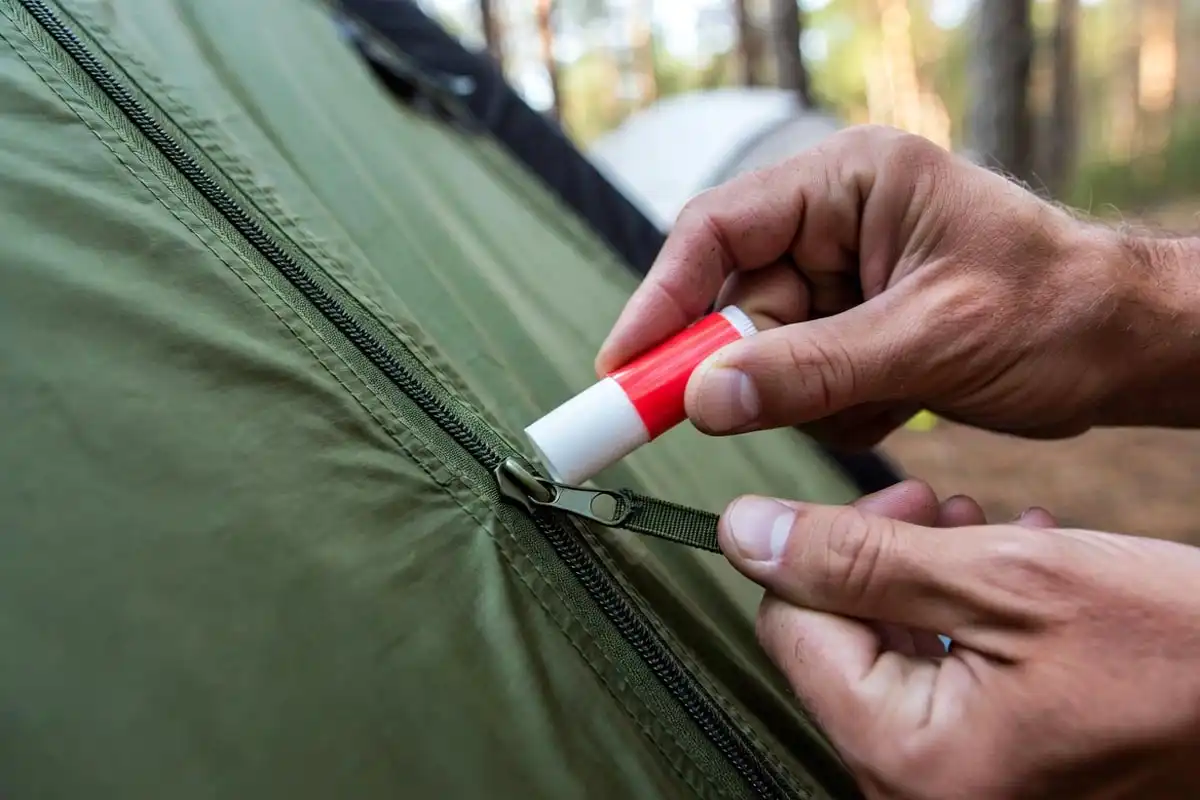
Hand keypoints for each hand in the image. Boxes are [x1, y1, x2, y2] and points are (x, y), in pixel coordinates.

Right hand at [596, 125, 1199, 446]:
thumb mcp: (932, 340)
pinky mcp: (854, 328)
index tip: (621, 371)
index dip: (660, 301)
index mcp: (849, 182)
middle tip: (746, 416)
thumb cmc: (1058, 313)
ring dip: (811, 397)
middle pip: (735, 302)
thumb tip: (704, 398)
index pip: (717, 231)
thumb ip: (813, 369)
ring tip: (890, 396)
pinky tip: (901, 401)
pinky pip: (802, 382)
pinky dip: (839, 410)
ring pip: (766, 356)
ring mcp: (843, 278)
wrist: (1128, 348)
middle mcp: (835, 221)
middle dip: (753, 369)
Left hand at [719, 483, 1199, 797]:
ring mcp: (963, 791)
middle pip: (842, 647)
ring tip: (994, 530)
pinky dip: (970, 623)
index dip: (823, 550)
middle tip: (945, 506)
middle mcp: (921, 794)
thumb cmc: (1176, 650)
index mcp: (910, 759)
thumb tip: (743, 532)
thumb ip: (859, 558)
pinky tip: (1021, 572)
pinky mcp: (1001, 778)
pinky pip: (947, 688)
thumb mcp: (1007, 577)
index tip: (894, 500)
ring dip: (932, 581)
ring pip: (895, 657)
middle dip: (885, 563)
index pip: (792, 631)